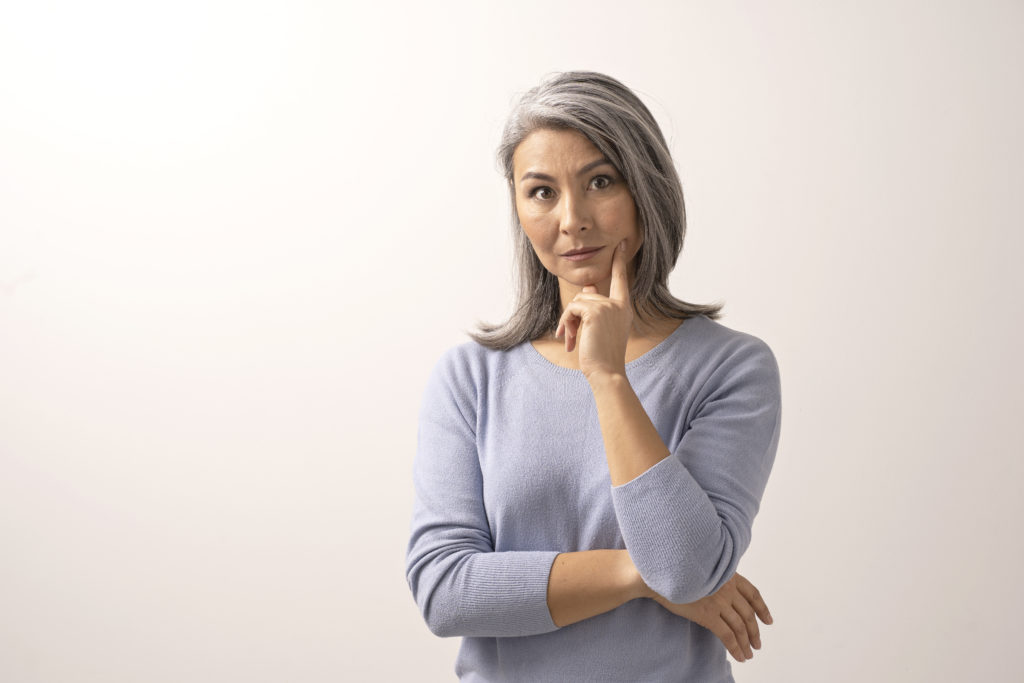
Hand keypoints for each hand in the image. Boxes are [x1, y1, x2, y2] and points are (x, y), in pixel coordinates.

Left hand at [555, 240, 632, 379]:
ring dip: (568, 323)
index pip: (621, 279)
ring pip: (576, 303)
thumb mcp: (601, 328)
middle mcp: (618, 304)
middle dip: (574, 316)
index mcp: (623, 308)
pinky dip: (565, 324)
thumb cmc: (602, 355)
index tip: (623, 243)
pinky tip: (569, 341)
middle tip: (570, 336)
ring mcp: (608, 307)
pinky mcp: (595, 311)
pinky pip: (572, 309)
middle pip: (586, 296)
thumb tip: (589, 287)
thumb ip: (596, 306)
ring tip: (570, 341)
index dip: (620, 260)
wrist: (606, 372)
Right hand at [651, 573, 772, 662]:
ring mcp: (719, 601)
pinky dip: (736, 648)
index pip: (752, 593)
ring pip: (740, 627)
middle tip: (757, 644)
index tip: (768, 620)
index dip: (762, 608)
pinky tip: (740, 656)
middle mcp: (727, 587)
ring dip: (747, 643)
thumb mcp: (702, 568)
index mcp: (728, 574)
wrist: (657, 574)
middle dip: (755, 631)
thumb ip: (716, 577)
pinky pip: (727, 635)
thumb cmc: (675, 571)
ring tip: (749, 654)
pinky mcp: (708, 614)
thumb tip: (721, 589)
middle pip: (748, 613)